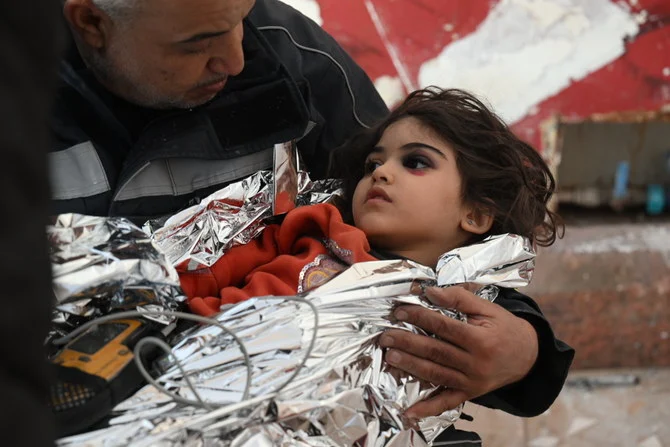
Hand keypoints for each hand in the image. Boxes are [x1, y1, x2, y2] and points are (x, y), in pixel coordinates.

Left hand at [379, 286, 537, 418]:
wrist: (528, 355)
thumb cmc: (504, 328)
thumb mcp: (487, 308)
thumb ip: (459, 298)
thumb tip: (430, 292)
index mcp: (481, 340)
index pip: (444, 327)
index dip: (421, 318)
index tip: (400, 312)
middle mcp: (476, 364)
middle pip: (436, 351)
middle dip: (408, 343)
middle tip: (386, 337)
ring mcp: (472, 382)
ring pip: (436, 374)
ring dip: (410, 366)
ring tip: (390, 357)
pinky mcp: (470, 394)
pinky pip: (446, 402)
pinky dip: (427, 408)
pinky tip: (409, 410)